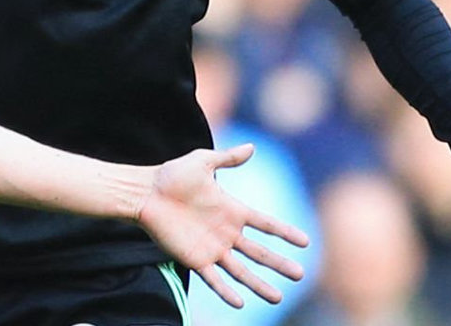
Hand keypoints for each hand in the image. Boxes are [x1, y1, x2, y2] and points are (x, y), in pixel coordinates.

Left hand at [137, 144, 309, 308]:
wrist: (144, 191)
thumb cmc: (171, 175)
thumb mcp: (202, 162)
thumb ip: (227, 158)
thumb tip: (252, 146)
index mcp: (232, 211)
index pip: (265, 224)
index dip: (284, 233)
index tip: (306, 242)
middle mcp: (226, 233)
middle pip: (258, 252)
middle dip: (279, 264)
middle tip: (300, 275)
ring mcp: (211, 248)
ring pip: (241, 270)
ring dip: (259, 284)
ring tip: (277, 297)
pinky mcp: (194, 259)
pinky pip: (213, 278)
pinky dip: (226, 291)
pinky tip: (240, 303)